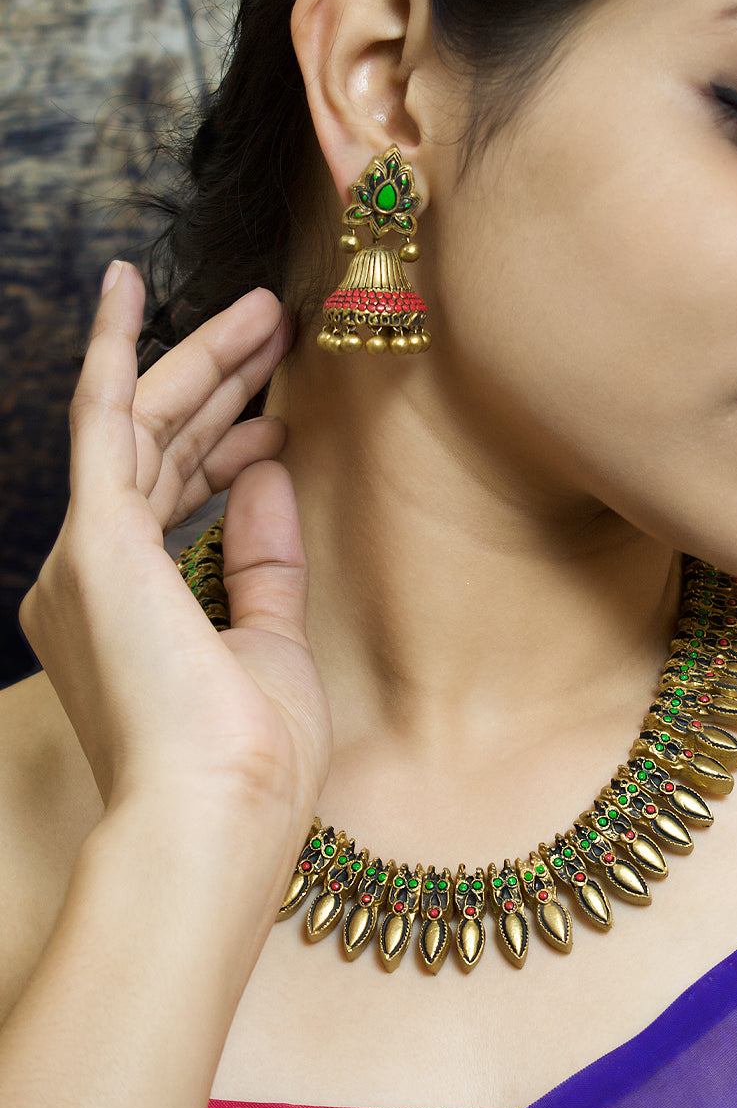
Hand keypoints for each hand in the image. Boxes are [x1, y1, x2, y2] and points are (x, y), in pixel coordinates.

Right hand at [19, 263, 330, 893]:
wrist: (216, 818)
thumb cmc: (249, 760)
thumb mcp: (270, 640)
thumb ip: (261, 557)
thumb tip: (268, 470)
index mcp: (129, 609)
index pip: (171, 499)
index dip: (226, 448)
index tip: (278, 423)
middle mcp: (91, 576)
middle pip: (159, 449)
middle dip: (221, 383)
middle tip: (276, 326)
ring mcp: (86, 556)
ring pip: (143, 426)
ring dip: (203, 362)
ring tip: (264, 309)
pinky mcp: (96, 540)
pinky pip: (103, 419)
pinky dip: (116, 349)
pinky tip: (127, 288)